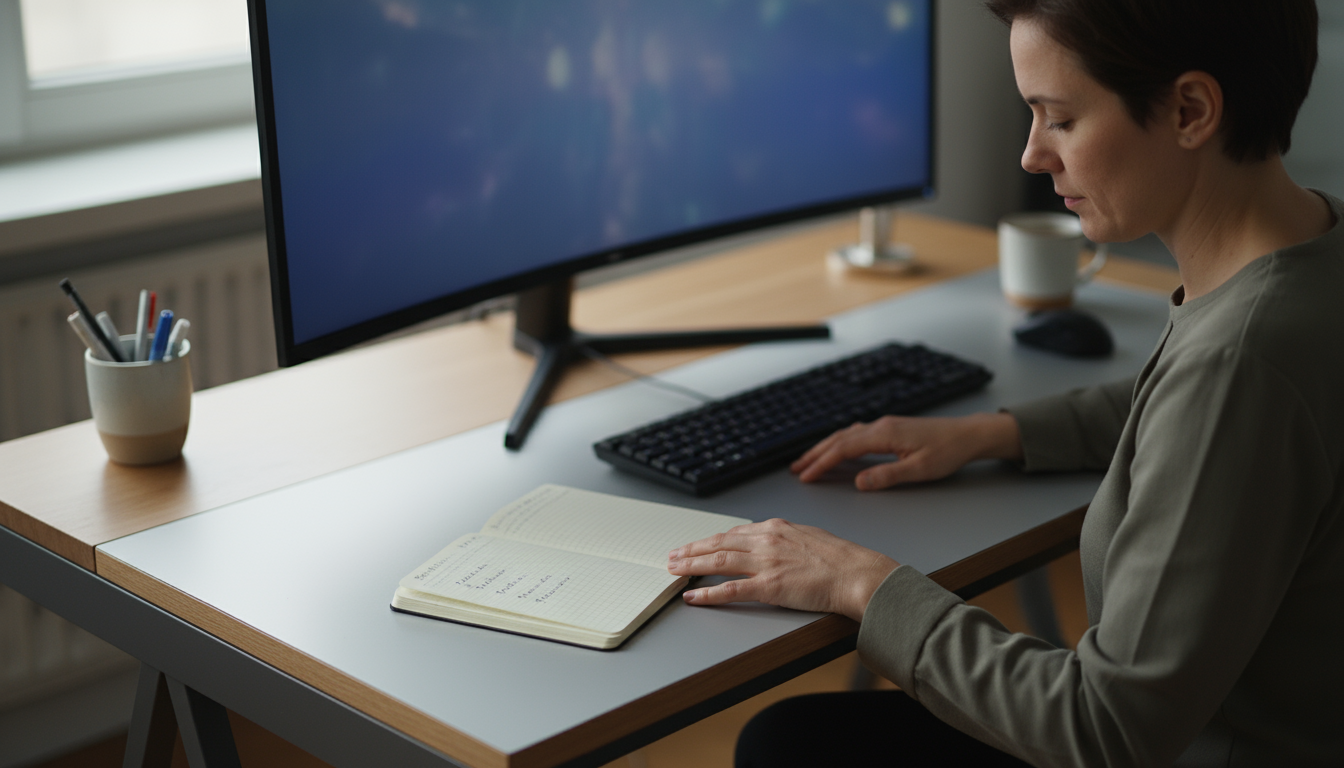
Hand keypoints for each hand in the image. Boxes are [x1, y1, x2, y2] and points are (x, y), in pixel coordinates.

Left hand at [667, 519, 899, 620]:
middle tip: (673, 555)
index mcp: (777, 528)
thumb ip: (787, 539)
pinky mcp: (769, 587)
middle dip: (693, 549)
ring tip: (674, 570)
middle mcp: (767, 541)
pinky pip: (731, 589)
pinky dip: (708, 592)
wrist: (858, 573)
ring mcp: (766, 563)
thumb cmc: (842, 559)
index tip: (697, 545)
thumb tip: (775, 542)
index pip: (734, 533)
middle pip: (719, 543)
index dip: (711, 540)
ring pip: (719, 561)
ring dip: (692, 565)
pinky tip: (694, 596)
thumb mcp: (810, 537)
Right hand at [790, 412, 1022, 490]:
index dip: (822, 463)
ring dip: (825, 447)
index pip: (844, 449)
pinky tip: (837, 446)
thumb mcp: (919, 470)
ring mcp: (885, 425)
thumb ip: (887, 476)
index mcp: (885, 434)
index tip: (806, 476)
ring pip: (846, 434)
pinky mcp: (891, 428)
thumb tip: (858, 482)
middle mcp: (880, 425)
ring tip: (808, 460)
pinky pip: (857, 432)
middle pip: (839, 439)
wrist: (967, 434)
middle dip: (815, 454)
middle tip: (796, 468)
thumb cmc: (948, 452)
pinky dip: (841, 441)